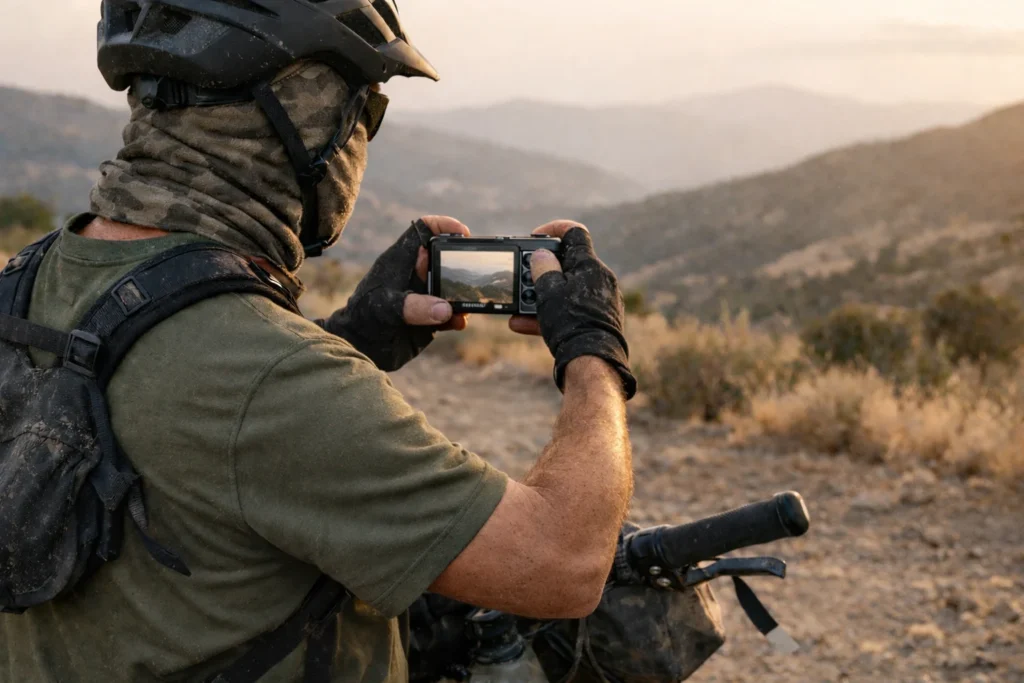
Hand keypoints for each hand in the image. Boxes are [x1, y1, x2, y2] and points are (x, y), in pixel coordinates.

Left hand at [316, 216, 470, 371]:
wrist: (359, 348)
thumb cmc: (365, 319)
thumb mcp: (388, 308)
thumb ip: (416, 307)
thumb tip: (446, 309)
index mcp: (401, 260)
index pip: (423, 230)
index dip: (443, 225)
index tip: (463, 232)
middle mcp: (415, 275)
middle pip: (444, 258)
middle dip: (460, 264)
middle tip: (472, 273)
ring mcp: (423, 296)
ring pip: (451, 287)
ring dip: (462, 295)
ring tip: (467, 304)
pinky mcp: (428, 318)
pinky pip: (449, 312)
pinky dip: (457, 316)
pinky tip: (459, 322)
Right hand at [510, 220, 636, 398]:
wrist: (592, 363)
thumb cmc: (571, 323)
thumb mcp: (548, 290)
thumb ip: (542, 267)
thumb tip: (541, 256)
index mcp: (590, 266)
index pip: (575, 233)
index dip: (553, 229)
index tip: (534, 238)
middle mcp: (599, 280)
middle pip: (566, 264)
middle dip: (540, 271)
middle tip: (522, 277)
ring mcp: (600, 302)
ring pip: (565, 291)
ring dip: (539, 296)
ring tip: (519, 306)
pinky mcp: (596, 322)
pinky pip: (569, 311)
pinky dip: (548, 315)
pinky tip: (521, 324)